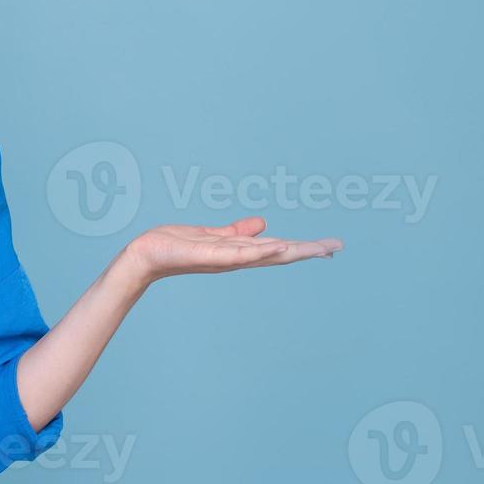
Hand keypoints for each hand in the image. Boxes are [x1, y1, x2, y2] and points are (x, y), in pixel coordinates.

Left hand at [120, 217, 339, 282]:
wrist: (145, 256)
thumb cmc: (175, 247)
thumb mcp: (212, 236)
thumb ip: (237, 232)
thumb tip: (263, 224)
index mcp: (240, 253)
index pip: (279, 249)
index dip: (305, 247)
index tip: (330, 246)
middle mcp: (238, 259)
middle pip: (281, 254)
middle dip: (309, 250)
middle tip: (337, 246)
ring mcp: (226, 259)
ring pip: (266, 254)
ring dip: (294, 250)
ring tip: (319, 247)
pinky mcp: (210, 256)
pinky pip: (239, 254)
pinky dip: (260, 251)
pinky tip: (279, 246)